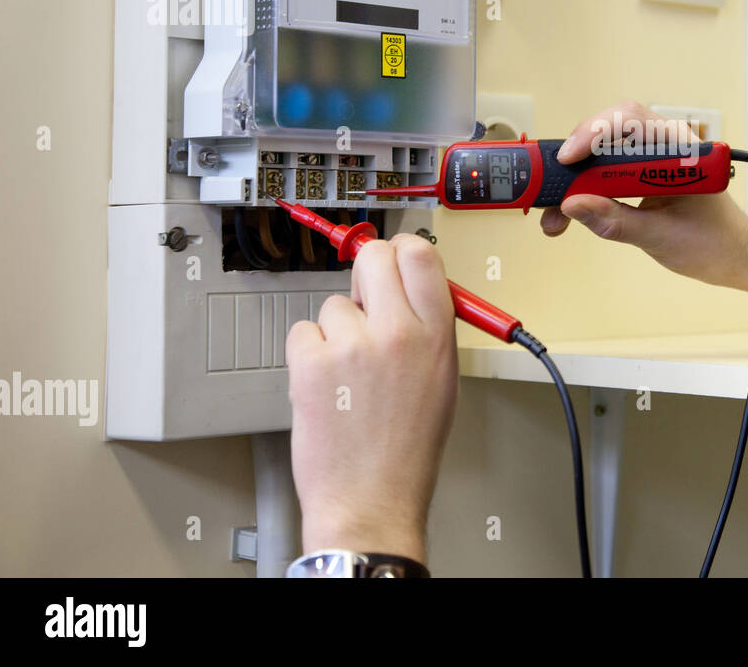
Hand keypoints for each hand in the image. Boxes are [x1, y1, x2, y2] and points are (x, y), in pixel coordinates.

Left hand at [286, 234, 457, 564]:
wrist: (372, 499)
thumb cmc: (407, 448)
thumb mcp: (444, 380)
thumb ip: (429, 328)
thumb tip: (408, 288)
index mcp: (437, 335)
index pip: (421, 254)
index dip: (402, 248)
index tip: (395, 256)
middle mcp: (398, 332)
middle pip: (374, 258)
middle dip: (365, 274)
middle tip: (365, 301)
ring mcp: (352, 345)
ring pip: (334, 304)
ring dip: (338, 329)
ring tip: (349, 372)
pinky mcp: (312, 363)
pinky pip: (304, 331)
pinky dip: (310, 353)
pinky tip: (326, 384)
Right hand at [540, 101, 747, 297]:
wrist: (734, 256)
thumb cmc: (715, 242)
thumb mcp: (662, 237)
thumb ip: (616, 221)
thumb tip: (573, 205)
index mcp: (680, 148)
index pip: (629, 119)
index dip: (593, 134)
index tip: (568, 160)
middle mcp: (665, 144)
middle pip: (607, 132)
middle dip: (574, 160)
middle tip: (548, 190)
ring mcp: (652, 158)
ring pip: (601, 154)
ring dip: (574, 180)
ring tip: (555, 215)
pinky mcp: (641, 174)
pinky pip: (605, 171)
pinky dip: (584, 191)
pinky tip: (568, 213)